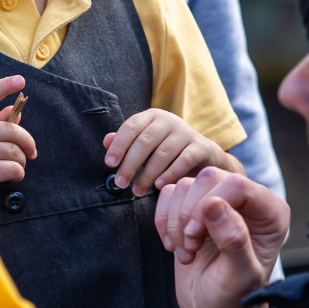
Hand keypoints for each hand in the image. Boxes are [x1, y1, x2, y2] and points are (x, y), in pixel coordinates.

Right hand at [0, 75, 36, 192]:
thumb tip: (16, 112)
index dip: (2, 87)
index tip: (20, 80)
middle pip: (12, 130)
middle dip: (27, 143)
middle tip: (31, 152)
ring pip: (14, 151)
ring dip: (21, 161)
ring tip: (16, 167)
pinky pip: (12, 168)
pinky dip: (18, 173)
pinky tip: (12, 177)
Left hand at [105, 108, 239, 195]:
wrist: (202, 155)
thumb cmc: (165, 151)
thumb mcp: (144, 145)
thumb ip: (126, 143)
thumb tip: (106, 140)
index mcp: (151, 117)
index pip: (130, 127)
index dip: (119, 145)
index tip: (109, 164)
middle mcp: (169, 121)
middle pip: (145, 141)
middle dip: (130, 164)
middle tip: (120, 183)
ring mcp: (186, 133)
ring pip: (163, 153)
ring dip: (147, 174)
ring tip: (137, 191)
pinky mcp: (200, 147)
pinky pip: (183, 161)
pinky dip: (170, 174)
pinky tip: (159, 186)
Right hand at [155, 167, 289, 307]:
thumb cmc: (234, 298)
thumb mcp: (239, 276)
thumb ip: (233, 240)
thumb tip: (213, 204)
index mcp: (270, 213)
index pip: (236, 184)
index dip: (208, 205)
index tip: (196, 236)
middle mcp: (246, 201)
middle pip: (208, 178)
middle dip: (190, 214)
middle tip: (190, 245)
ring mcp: (218, 202)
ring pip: (186, 186)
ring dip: (176, 222)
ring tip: (186, 251)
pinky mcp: (193, 208)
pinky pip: (169, 195)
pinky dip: (164, 221)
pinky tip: (174, 245)